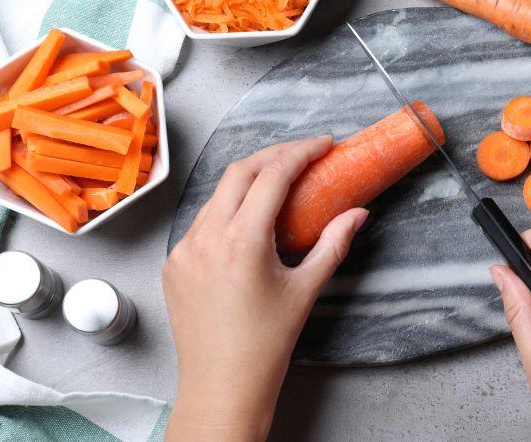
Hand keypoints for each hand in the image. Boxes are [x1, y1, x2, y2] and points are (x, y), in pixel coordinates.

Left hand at [162, 137, 368, 440]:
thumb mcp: (305, 290)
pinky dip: (227, 210)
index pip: (271, 175)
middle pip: (239, 171)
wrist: (222, 385)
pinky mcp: (173, 263)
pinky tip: (248, 221)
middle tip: (303, 155)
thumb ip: (333, 244)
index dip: (300, 152)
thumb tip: (357, 215)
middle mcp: (206, 238)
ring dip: (248, 181)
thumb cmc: (265, 345)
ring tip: (279, 186)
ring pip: (217, 195)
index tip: (321, 145)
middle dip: (274, 155)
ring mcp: (184, 250)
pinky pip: (201, 221)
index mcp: (241, 242)